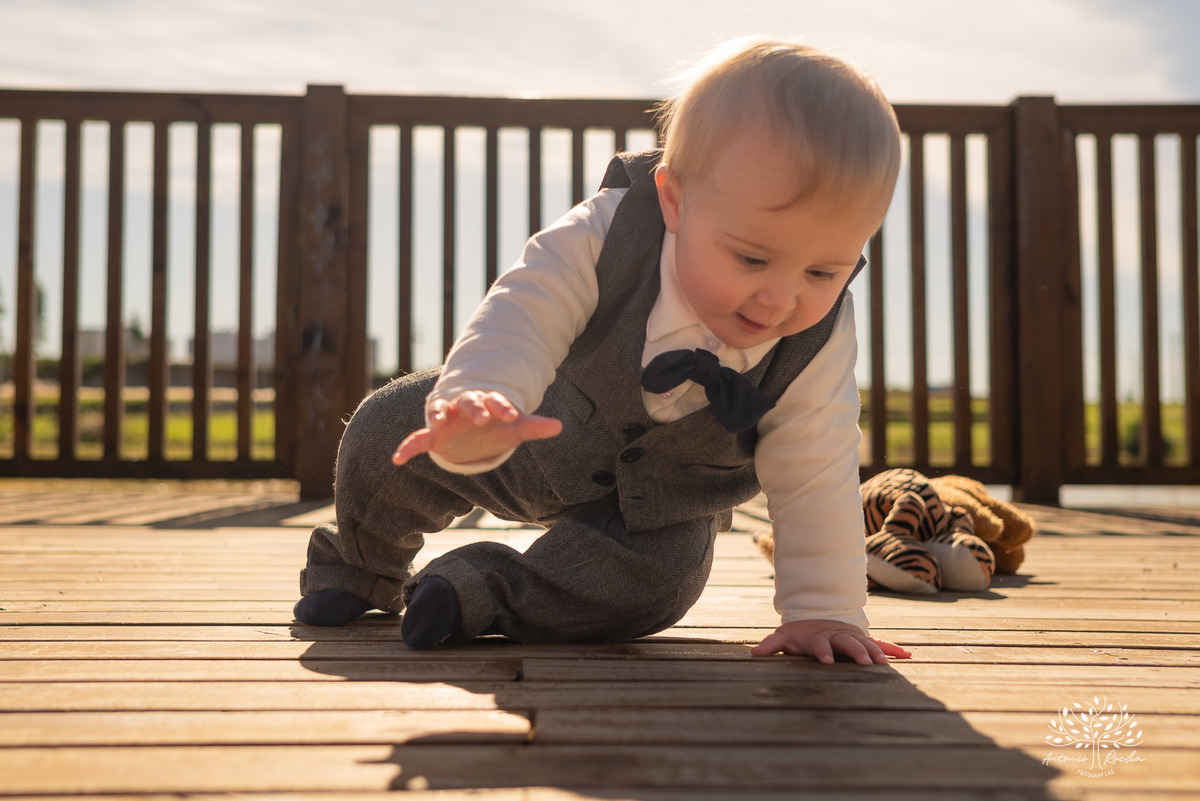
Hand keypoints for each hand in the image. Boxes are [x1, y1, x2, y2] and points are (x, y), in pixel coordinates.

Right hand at [392, 390, 561, 466]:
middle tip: (483, 417)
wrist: (470, 427)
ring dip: (438, 415)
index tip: (513, 414)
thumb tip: (559, 426)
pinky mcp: (433, 435)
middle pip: (468, 402)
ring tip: (438, 421)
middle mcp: (464, 407)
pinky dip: (408, 447)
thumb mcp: (513, 427)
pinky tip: (397, 459)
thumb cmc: (494, 425)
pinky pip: (418, 439)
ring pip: (439, 412)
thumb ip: (533, 426)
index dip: (503, 407)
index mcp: (486, 402)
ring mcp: (446, 419)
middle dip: (474, 407)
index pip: (495, 400)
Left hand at [750, 619, 911, 664]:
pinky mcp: (862, 641)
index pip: (820, 645)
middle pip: (847, 644)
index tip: (826, 661)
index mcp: (819, 637)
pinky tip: (907, 656)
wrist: (816, 617)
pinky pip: (879, 644)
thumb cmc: (799, 633)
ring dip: (875, 652)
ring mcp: (851, 637)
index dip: (822, 652)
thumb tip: (754, 653)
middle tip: (864, 662)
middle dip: (855, 652)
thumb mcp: (784, 637)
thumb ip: (771, 644)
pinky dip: (892, 649)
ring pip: (865, 644)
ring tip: (885, 663)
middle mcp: (837, 636)